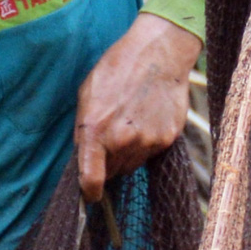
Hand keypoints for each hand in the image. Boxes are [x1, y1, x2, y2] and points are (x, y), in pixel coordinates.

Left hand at [75, 13, 202, 202]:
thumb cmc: (117, 68)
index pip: (91, 179)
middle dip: (107, 163)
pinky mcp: (167, 139)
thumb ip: (83, 129)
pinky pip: (150, 153)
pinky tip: (146, 119)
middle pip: (112, 172)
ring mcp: (147, 142)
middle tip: (110, 139)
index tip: (89, 196)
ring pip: (132, 165)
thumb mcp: (87, 94)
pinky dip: (146, 144)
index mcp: (95, 131)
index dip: (89, 193)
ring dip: (127, 154)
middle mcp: (122, 141)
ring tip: (129, 124)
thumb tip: (83, 157)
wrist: (159, 53)